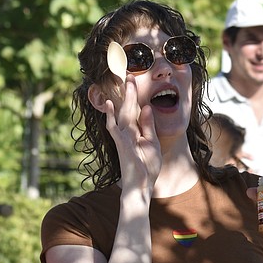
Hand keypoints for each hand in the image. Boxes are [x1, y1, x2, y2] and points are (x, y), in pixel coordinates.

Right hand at [101, 75, 160, 190]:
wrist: (141, 187)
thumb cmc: (146, 167)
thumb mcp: (152, 143)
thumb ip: (148, 126)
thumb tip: (146, 107)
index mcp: (136, 132)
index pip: (135, 111)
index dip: (135, 97)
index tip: (135, 82)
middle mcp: (128, 133)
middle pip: (129, 108)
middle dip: (130, 92)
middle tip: (130, 75)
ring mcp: (123, 139)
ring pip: (124, 114)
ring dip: (125, 98)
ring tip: (127, 82)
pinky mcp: (121, 145)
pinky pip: (114, 128)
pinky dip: (111, 116)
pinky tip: (110, 105)